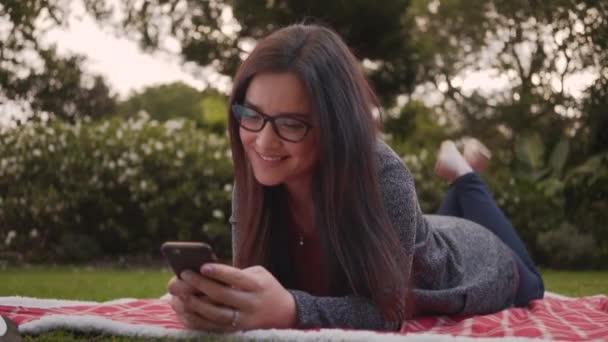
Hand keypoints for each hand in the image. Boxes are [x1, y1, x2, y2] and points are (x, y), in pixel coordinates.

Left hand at [167, 264, 296, 331]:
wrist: (285, 314)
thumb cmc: (264, 287)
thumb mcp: (258, 274)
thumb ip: (236, 274)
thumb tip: (204, 272)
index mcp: (257, 286)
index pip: (237, 278)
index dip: (220, 272)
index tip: (202, 266)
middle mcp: (251, 304)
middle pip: (222, 296)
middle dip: (200, 285)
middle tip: (183, 275)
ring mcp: (244, 321)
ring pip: (215, 315)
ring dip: (194, 304)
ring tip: (178, 294)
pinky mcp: (236, 332)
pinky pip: (212, 328)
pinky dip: (196, 320)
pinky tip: (183, 310)